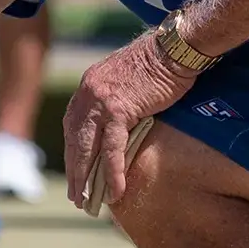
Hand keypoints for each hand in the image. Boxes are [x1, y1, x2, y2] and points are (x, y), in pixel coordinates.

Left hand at [62, 33, 197, 216]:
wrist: (174, 47)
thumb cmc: (160, 63)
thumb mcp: (128, 80)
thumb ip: (117, 99)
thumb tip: (120, 123)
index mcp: (89, 85)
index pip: (74, 124)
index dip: (73, 150)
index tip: (74, 170)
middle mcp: (88, 93)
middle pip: (75, 139)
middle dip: (74, 170)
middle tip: (75, 195)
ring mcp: (101, 101)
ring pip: (88, 147)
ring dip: (85, 177)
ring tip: (86, 200)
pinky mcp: (119, 110)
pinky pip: (112, 148)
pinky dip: (113, 172)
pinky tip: (114, 191)